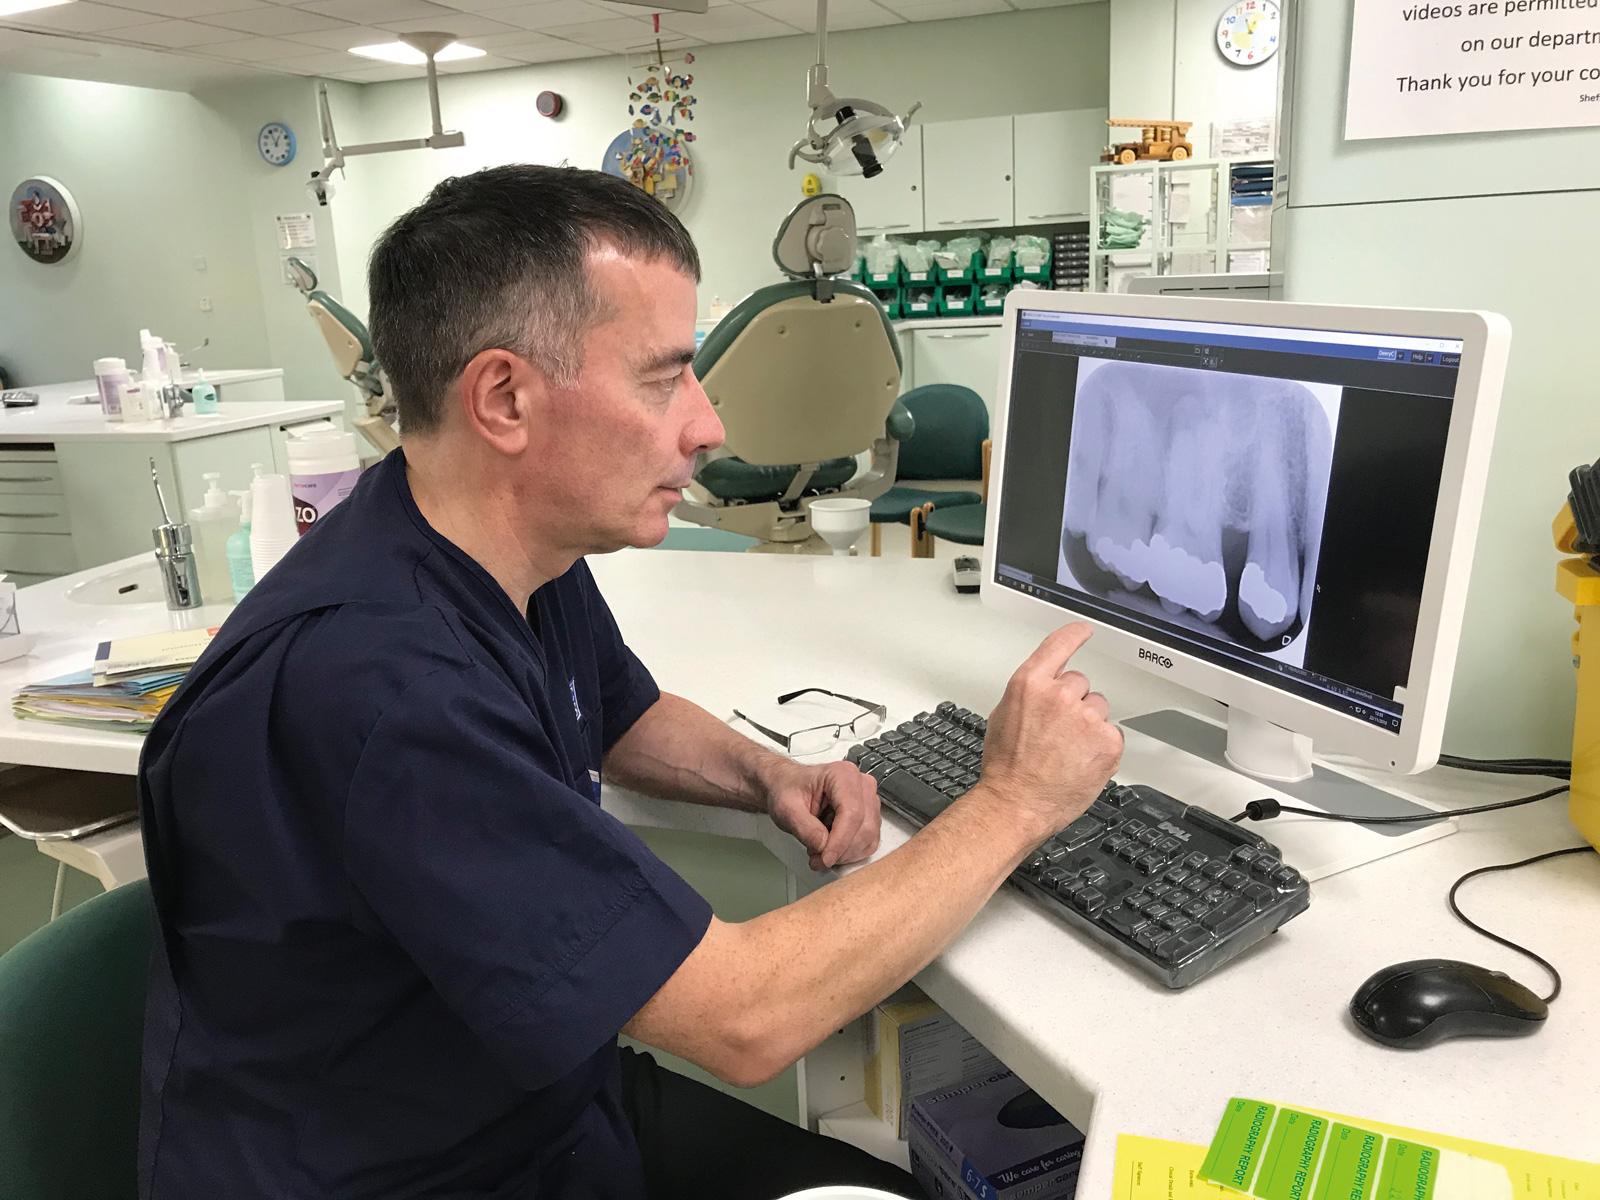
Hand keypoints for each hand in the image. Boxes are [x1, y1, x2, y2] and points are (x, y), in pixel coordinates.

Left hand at [763, 759, 881, 870]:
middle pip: (864, 828)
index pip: (852, 813)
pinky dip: (850, 853)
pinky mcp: (870, 817)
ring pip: (868, 838)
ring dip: (844, 853)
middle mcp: (861, 785)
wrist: (787, 787)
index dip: (840, 841)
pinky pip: (869, 843)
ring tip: (820, 848)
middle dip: (840, 851)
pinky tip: (832, 846)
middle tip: (816, 857)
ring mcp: (868, 801)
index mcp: (843, 775)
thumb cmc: (788, 790)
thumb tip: (823, 846)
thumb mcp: (787, 808)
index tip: (825, 858)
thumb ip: (805, 828)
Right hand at [978, 623, 1123, 844]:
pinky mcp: (1107, 741)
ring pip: (1098, 708)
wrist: (1017, 803)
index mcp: (1030, 684)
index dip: (1073, 635)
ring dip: (1088, 724)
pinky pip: (1111, 733)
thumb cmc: (1006, 767)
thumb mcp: (1003, 716)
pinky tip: (1081, 760)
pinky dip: (1100, 746)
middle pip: (1080, 682)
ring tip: (1067, 750)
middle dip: (1073, 702)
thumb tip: (1044, 689)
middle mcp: (1060, 695)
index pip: (1059, 645)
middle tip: (1057, 731)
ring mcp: (1086, 717)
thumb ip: (1029, 695)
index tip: (1083, 630)